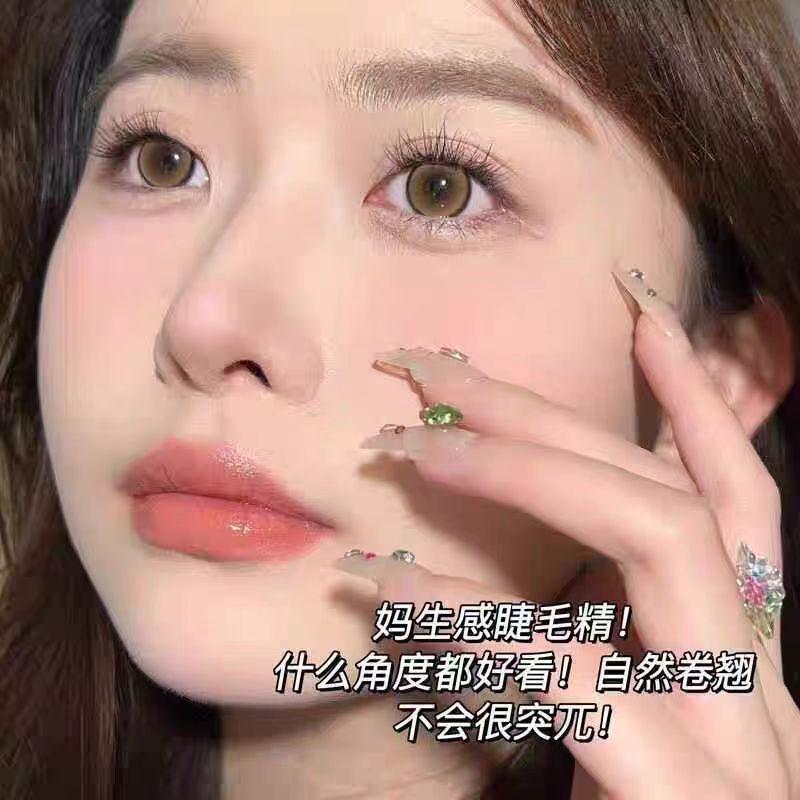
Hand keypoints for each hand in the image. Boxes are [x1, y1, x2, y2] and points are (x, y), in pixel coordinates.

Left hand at [338, 268, 799, 798]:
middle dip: (559, 418)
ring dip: (530, 473)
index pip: (736, 501)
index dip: (698, 405)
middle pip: (673, 493)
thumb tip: (552, 570)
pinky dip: (473, 615)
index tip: (643, 317)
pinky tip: (386, 585)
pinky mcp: (689, 794)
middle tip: (441, 375)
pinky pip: (572, 666)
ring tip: (415, 445)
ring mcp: (740, 742)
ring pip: (656, 539)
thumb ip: (608, 642)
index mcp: (743, 665)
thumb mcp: (631, 728)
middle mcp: (762, 689)